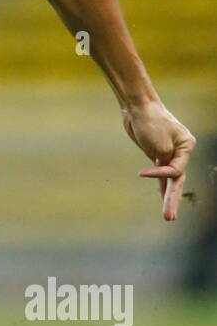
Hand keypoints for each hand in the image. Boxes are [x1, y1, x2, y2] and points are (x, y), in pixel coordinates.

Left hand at [122, 100, 195, 220]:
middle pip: (177, 180)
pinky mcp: (158, 154)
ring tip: (169, 217)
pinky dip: (161, 185)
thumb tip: (167, 173)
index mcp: (187, 147)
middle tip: (169, 219)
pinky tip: (164, 199)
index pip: (176, 170)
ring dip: (168, 197)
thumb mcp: (160, 143)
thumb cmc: (150, 121)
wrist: (138, 107)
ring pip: (170, 179)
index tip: (142, 173)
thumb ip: (165, 160)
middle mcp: (182, 151)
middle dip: (172, 200)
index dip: (160, 175)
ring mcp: (170, 153)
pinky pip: (162, 174)